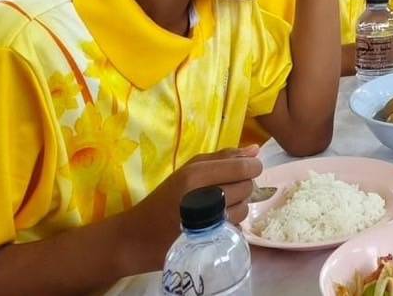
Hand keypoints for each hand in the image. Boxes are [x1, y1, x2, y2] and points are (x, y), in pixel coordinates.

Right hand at [119, 146, 261, 272]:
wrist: (136, 238)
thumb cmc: (163, 199)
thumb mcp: (188, 170)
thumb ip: (223, 158)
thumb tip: (255, 150)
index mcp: (196, 174)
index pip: (243, 167)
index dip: (252, 168)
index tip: (245, 171)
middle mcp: (203, 196)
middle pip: (247, 186)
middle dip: (243, 187)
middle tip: (226, 190)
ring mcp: (207, 222)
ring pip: (244, 208)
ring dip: (238, 207)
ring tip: (220, 207)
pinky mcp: (209, 242)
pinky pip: (236, 228)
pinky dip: (231, 225)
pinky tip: (216, 223)